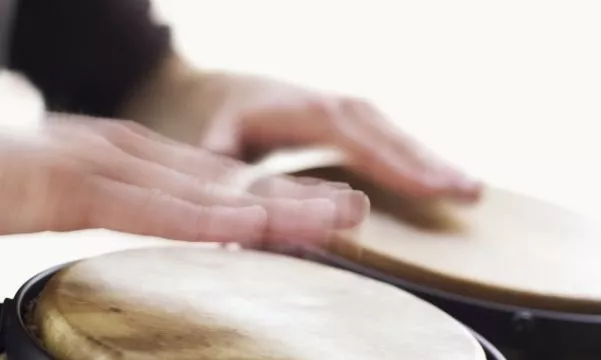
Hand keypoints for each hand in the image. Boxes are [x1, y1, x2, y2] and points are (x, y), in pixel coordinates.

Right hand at [0, 114, 367, 244]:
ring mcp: (101, 163)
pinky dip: (201, 217)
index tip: (328, 209)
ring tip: (332, 216)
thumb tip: (180, 219)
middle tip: (355, 209)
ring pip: (204, 190)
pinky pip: (146, 206)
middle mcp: (131, 155)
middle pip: (228, 182)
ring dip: (273, 204)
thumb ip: (130, 201)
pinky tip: (250, 223)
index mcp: (134, 159)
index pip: (221, 182)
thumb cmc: (6, 182)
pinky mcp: (67, 183)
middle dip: (295, 196)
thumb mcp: (77, 191)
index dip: (278, 195)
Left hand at [121, 59, 482, 201]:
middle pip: (397, 141)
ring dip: (438, 164)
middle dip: (435, 168)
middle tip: (473, 194)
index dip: (402, 168)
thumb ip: (231, 172)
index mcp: (316, 114)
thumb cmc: (232, 119)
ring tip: (473, 191)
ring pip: (405, 139)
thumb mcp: (222, 143)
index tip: (435, 189)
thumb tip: (237, 217)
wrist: (236, 86)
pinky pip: (399, 139)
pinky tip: (444, 177)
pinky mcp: (363, 117)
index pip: (368, 145)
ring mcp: (358, 109)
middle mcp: (344, 108)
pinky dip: (424, 159)